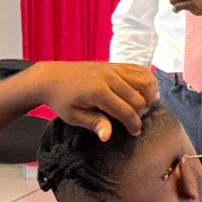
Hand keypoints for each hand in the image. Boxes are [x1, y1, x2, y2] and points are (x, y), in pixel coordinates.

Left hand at [31, 62, 156, 140]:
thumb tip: (108, 136)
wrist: (51, 77)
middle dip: (141, 113)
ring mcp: (113, 69)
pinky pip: (139, 69)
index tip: (135, 132)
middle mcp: (109, 78)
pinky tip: (145, 91)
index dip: (133, 124)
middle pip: (138, 98)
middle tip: (135, 121)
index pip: (125, 111)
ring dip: (149, 94)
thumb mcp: (73, 116)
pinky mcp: (114, 64)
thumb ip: (94, 124)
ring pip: (144, 80)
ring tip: (145, 105)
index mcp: (98, 92)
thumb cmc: (62, 100)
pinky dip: (147, 80)